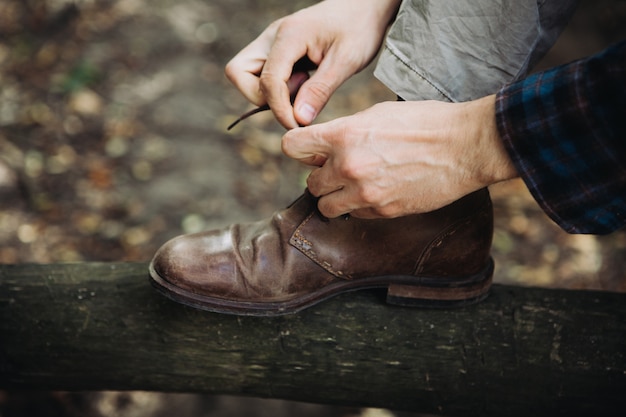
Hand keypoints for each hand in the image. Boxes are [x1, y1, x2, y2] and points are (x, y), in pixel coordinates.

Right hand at [224, 0, 400, 128]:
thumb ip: (320, 90)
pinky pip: (261, 74)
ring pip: (245, 74)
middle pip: (238, 73)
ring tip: (303, 89)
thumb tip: (298, 118)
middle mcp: (272, 36)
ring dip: (268, 93)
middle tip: (296, 100)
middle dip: (262, 97)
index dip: (279, 109)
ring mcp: (271, 42)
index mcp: (290, 35)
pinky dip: (277, 88)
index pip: (268, 80)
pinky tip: (304, 85)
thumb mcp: (347, 61)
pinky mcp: (276, 50)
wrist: (364, 7)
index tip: (297, 125)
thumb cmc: (359, 28)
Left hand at [282, 95, 518, 217]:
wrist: (464, 146)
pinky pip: (356, 215)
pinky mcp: (384, 211)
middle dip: (322, 177)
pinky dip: (361, 206)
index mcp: (344, 135)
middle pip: (310, 183)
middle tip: (339, 170)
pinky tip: (379, 191)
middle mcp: (349, 166)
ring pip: (326, 207)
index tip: (309, 151)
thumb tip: (322, 146)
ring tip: (354, 186)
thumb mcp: (377, 114)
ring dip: (336, 198)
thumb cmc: (424, 122)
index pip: (292, 147)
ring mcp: (366, 192)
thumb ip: (344, 131)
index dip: (299, 149)